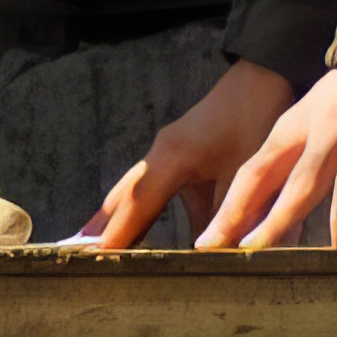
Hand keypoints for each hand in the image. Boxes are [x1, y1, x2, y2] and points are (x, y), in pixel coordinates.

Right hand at [75, 58, 297, 249]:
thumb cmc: (253, 121)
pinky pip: (149, 186)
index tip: (98, 255)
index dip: (119, 231)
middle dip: (102, 225)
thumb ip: (225, 214)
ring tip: (92, 245)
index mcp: (173, 157)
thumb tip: (213, 252)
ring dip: (115, 216)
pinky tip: (137, 230)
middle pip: (122, 195)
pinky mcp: (175, 154)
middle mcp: (160, 155)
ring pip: (132, 190)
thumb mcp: (243, 174)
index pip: (139, 203)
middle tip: (79, 253)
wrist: (258, 80)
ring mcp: (165, 153)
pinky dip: (138, 209)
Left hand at [194, 68, 336, 250]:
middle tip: (220, 249)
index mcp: (288, 132)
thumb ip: (312, 185)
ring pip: (310, 185)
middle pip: (270, 180)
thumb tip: (298, 236)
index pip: (252, 174)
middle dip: (245, 217)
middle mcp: (307, 133)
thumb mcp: (319, 137)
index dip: (230, 209)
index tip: (207, 242)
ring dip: (288, 220)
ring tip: (269, 254)